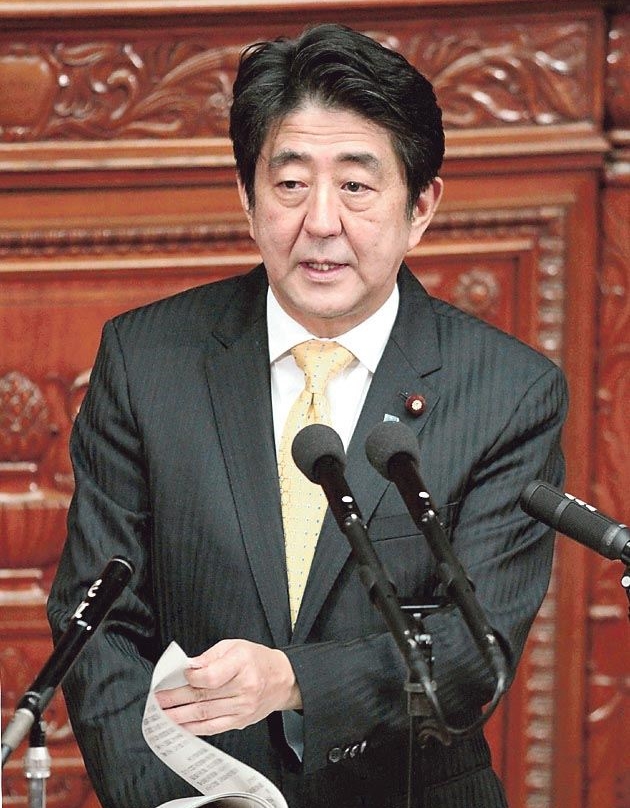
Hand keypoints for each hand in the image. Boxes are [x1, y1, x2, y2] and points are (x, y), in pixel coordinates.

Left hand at [154, 639, 301, 735]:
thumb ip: (210, 657)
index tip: (178, 676)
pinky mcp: (240, 721)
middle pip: (203, 697)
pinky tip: (180, 725)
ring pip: (205, 715)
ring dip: (180, 716)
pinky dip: (194, 728)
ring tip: (162, 715)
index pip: (211, 676)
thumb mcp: (235, 646)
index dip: (191, 678)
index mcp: (242, 664)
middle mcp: (244, 688)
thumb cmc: (256, 659)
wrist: (282, 680)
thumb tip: (187, 667)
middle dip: (175, 699)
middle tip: (158, 700)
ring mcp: (242, 708)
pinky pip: (213, 728)